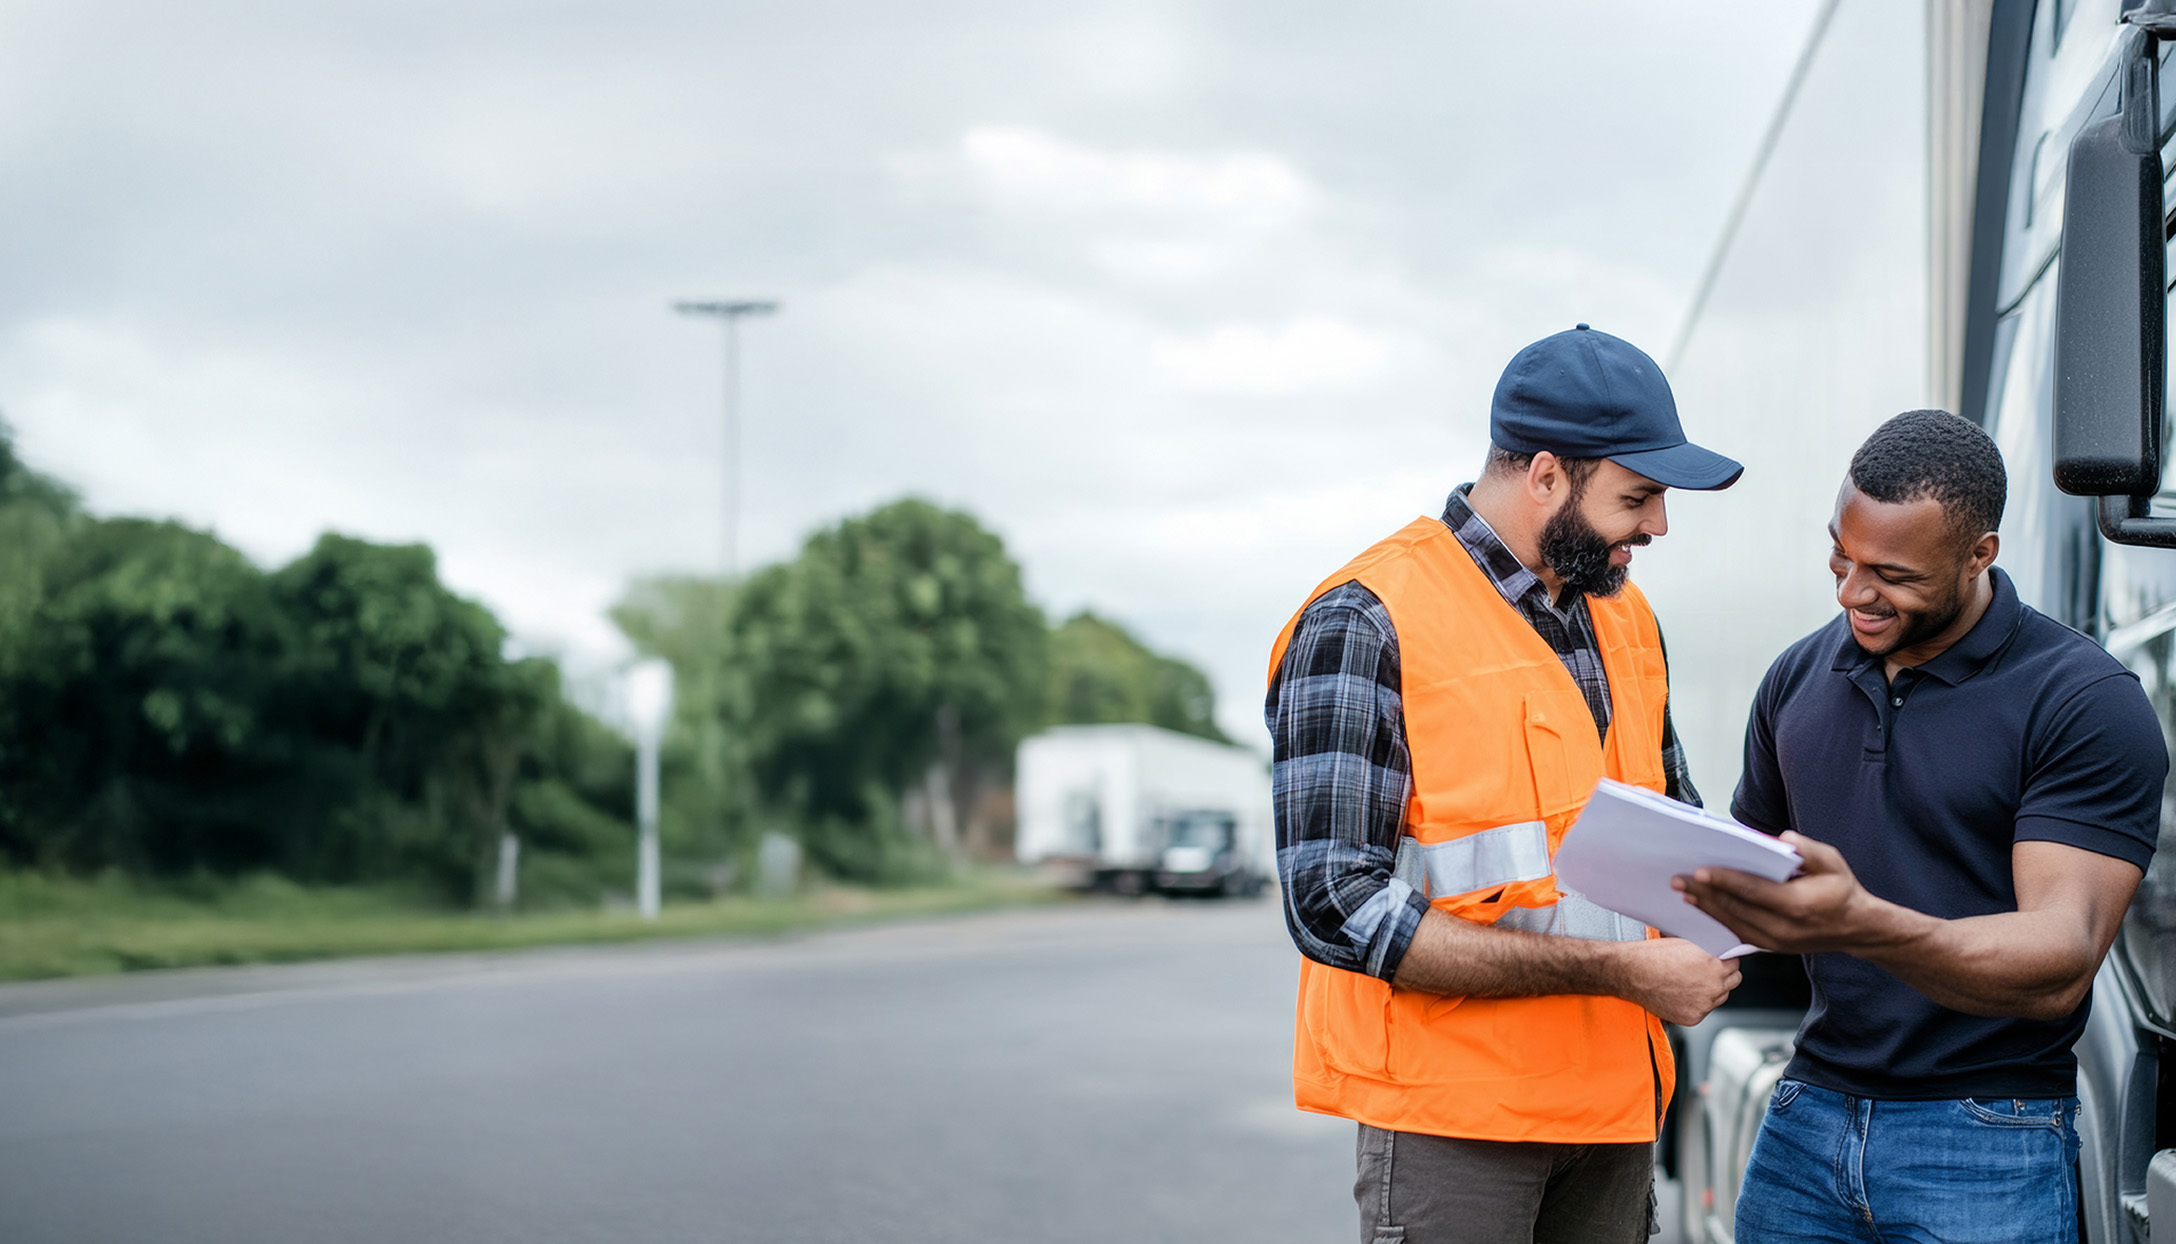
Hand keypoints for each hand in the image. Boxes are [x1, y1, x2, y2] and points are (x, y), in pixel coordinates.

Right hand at [1615, 936, 1739, 1025]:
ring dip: (1712, 989)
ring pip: (1721, 997)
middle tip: (1707, 971)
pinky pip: (1705, 1010)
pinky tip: (1682, 993)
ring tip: (1691, 982)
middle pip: (1734, 981)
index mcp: (1714, 965)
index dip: (1725, 960)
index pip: (1735, 963)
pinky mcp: (1693, 1018)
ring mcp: (1704, 1004)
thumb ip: (1710, 949)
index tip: (1718, 960)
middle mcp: (1713, 986)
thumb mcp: (1687, 943)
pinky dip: (1697, 1003)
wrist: (1632, 973)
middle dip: (1724, 974)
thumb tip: (1723, 950)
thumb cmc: (1655, 955)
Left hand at [1674, 832, 1879, 953]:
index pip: (1753, 891)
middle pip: (1735, 908)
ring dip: (1705, 906)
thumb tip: (1785, 840)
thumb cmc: (1841, 890)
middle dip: (1704, 893)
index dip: (1725, 881)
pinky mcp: (1770, 947)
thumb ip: (1809, 850)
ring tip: (1683, 891)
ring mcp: (1776, 941)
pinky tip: (1701, 905)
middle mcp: (1783, 928)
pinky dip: (1716, 918)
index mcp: (1797, 905)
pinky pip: (1737, 932)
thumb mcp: (1833, 862)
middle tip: (1678, 879)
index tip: (1700, 871)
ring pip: (1732, 922)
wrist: (1855, 928)